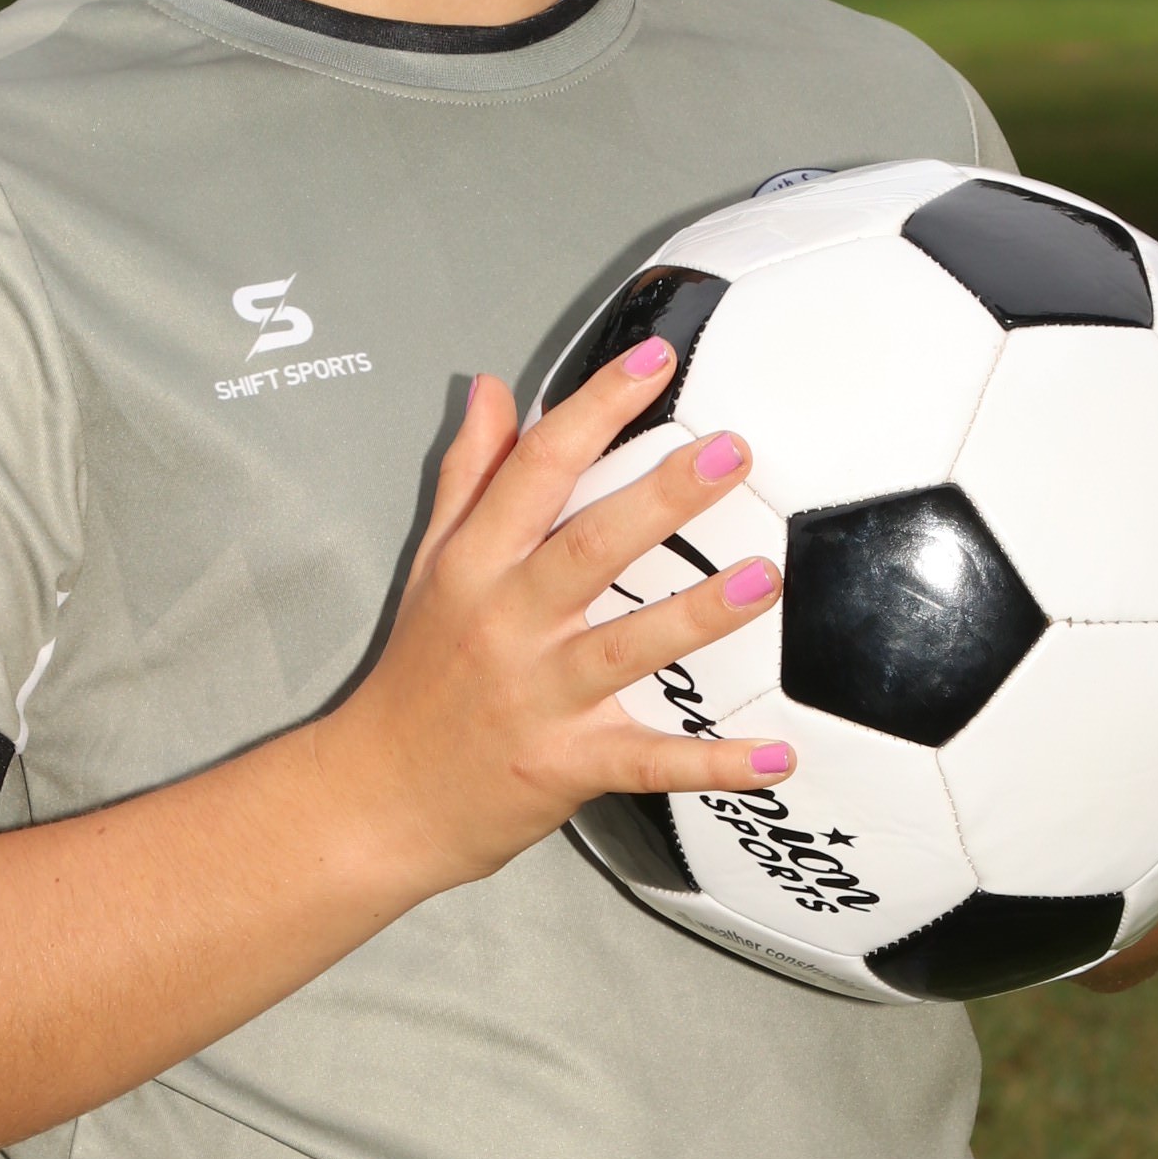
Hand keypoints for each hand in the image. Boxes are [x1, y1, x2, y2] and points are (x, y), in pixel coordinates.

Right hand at [326, 338, 791, 891]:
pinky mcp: (568, 765)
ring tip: (765, 578)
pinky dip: (715, 765)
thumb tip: (491, 388)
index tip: (652, 360)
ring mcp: (540, 697)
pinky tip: (777, 757)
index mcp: (477, 565)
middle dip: (661, 498)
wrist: (379, 798)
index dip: (596, 409)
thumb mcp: (432, 565)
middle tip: (730, 453)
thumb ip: (470, 476)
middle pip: (589, 548)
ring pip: (627, 648)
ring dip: (699, 614)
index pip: (536, 469)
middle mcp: (507, 623)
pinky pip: (650, 763)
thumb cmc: (418, 675)